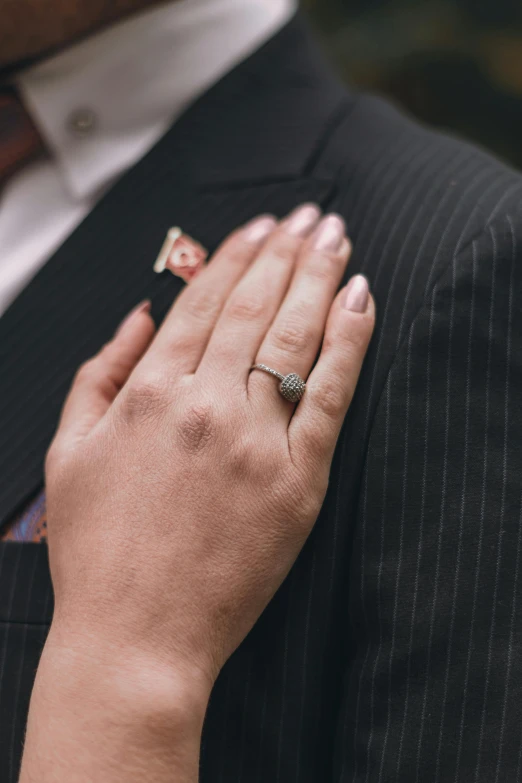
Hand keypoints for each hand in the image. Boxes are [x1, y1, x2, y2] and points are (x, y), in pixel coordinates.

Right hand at [21, 204, 374, 781]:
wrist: (136, 637)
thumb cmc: (98, 551)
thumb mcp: (66, 452)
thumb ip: (98, 372)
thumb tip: (139, 313)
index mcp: (146, 393)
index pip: (202, 302)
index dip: (235, 255)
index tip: (261, 225)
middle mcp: (201, 405)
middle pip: (254, 305)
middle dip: (286, 250)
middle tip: (310, 214)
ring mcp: (251, 441)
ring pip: (292, 336)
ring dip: (318, 276)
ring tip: (337, 235)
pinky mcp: (295, 481)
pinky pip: (328, 395)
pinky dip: (348, 341)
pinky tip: (360, 298)